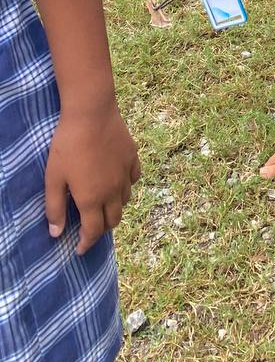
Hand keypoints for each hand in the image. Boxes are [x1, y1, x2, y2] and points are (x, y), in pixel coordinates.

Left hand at [45, 104, 139, 254]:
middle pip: (113, 220)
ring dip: (114, 207)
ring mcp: (125, 173)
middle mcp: (113, 191)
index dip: (87, 243)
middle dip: (102, 229)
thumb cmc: (68, 145)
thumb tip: (57, 234)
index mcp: (92, 199)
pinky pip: (134, 178)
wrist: (92, 113)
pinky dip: (126, 186)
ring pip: (125, 200)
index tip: (80, 249)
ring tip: (103, 203)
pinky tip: (118, 179)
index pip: (93, 231)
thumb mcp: (53, 178)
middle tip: (91, 228)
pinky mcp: (133, 157)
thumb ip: (55, 208)